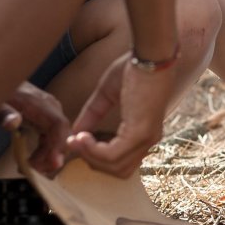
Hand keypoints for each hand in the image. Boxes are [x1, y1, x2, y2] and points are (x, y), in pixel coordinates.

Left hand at [0, 82, 68, 175]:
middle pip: (61, 135)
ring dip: (48, 157)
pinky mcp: (44, 119)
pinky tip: (32, 161)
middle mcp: (49, 108)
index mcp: (40, 104)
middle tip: (36, 172)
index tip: (54, 163)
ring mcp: (48, 114)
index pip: (59, 125)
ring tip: (31, 168)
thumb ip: (4, 112)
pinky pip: (50, 138)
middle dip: (52, 156)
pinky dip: (44, 152)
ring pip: (57, 139)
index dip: (59, 145)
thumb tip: (14, 122)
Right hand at [65, 58, 174, 177]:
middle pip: (118, 170)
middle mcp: (148, 140)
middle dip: (92, 161)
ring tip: (76, 139)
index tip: (77, 142)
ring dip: (90, 156)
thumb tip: (75, 132)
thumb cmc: (134, 67)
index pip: (121, 161)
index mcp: (144, 133)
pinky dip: (92, 150)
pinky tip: (82, 136)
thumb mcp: (107, 94)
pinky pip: (112, 155)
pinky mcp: (139, 132)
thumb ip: (93, 114)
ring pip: (114, 166)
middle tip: (74, 143)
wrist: (150, 54)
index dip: (96, 156)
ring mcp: (145, 138)